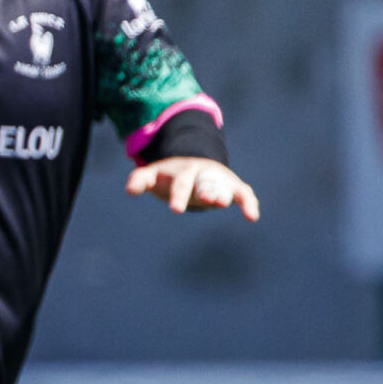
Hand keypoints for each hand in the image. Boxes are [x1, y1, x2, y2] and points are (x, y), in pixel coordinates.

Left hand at [125, 157, 259, 220]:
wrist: (195, 165)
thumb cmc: (169, 176)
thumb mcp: (154, 175)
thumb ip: (140, 179)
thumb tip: (130, 190)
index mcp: (184, 170)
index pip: (181, 183)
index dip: (179, 195)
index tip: (176, 210)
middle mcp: (204, 173)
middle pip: (206, 182)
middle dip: (207, 190)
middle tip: (206, 200)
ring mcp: (220, 179)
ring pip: (224, 187)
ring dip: (224, 195)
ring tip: (223, 204)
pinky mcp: (234, 187)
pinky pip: (244, 194)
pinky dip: (249, 204)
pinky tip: (252, 218)